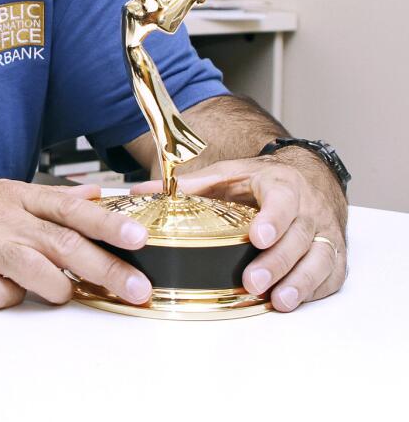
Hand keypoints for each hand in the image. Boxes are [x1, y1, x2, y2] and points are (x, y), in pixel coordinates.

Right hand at [0, 179, 152, 308]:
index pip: (71, 208)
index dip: (107, 222)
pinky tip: (2, 288)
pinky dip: (10, 298)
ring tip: (60, 292)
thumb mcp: (1, 192)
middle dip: (107, 269)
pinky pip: (0, 297)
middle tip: (136, 288)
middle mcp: (0, 218)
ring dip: (59, 290)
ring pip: (38, 274)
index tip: (138, 237)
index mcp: (15, 196)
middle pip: (64, 244)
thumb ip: (50, 199)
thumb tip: (95, 195)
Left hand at [131, 156, 346, 311]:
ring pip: (319, 258)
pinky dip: (314, 289)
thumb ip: (189, 186)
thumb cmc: (262, 180)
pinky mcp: (333, 254)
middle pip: (297, 238)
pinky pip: (330, 274)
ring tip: (277, 300)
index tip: (256, 237)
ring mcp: (325, 232)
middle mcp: (309, 208)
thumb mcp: (228, 174)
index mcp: (281, 185)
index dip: (272, 220)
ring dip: (299, 282)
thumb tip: (140, 192)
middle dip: (276, 262)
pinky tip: (293, 300)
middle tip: (252, 282)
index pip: (282, 201)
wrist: (306, 177)